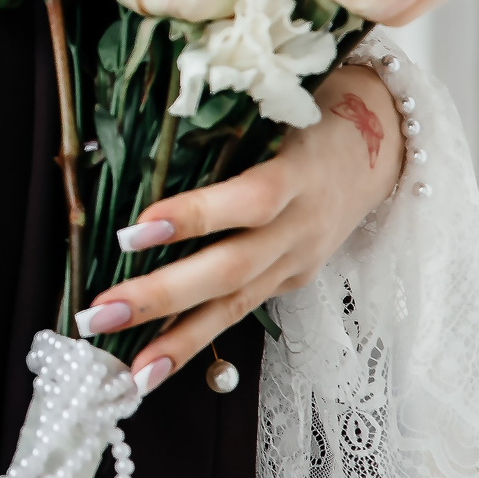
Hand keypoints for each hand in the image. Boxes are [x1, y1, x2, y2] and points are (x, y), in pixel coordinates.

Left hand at [79, 64, 403, 391]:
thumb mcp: (272, 108)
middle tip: (101, 313)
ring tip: (129, 369)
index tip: (133, 229)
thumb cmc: (305, 115)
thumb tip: (130, 142)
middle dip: (162, 295)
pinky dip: (196, 342)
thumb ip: (217, 127)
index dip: (196, 215)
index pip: (249, 199)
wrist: (376, 150)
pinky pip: (240, 313)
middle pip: (232, 269)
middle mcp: (300, 227)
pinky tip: (155, 363)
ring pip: (236, 306)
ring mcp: (297, 261)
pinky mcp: (291, 281)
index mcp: (298, 174)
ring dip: (176, 341)